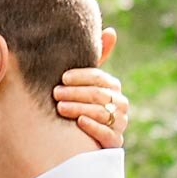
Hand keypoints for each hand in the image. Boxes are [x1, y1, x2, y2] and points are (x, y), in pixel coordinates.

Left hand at [53, 26, 128, 148]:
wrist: (72, 147)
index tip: (63, 77)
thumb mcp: (79, 86)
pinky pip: (108, 134)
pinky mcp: (115, 144)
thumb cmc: (75, 108)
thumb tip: (112, 31)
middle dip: (77, 93)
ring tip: (60, 108)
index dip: (82, 76)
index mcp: (113, 87)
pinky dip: (93, 127)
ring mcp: (119, 124)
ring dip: (80, 108)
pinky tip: (79, 122)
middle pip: (100, 95)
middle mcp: (120, 105)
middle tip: (56, 94)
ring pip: (102, 113)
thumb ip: (91, 62)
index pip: (100, 78)